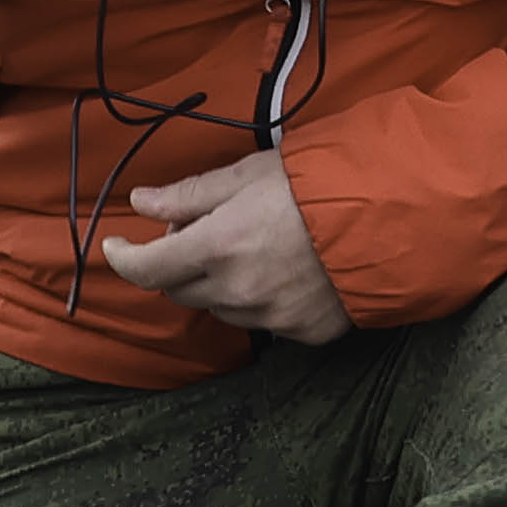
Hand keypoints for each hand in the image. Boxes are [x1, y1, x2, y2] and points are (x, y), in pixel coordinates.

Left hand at [97, 151, 353, 343]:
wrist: (391, 216)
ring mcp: (272, 317)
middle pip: (179, 290)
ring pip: (220, 307)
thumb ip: (189, 195)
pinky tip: (285, 272)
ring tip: (251, 248)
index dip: (123, 258)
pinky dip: (261, 300)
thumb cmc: (318, 184)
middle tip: (201, 231)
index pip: (147, 269)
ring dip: (218, 283)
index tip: (114, 246)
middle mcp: (239, 289)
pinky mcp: (303, 332)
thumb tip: (141, 202)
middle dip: (177, 264)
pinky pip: (264, 322)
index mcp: (219, 245)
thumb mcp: (247, 174)